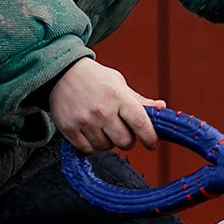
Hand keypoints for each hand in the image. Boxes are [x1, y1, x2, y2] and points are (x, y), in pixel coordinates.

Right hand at [47, 56, 161, 153]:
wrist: (61, 73)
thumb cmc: (95, 79)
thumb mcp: (119, 84)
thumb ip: (139, 100)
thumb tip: (161, 108)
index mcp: (118, 96)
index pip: (140, 122)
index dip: (150, 137)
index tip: (152, 143)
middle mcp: (102, 110)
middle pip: (124, 141)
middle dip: (127, 140)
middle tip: (122, 130)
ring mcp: (84, 121)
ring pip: (106, 147)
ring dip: (108, 142)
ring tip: (103, 127)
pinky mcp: (69, 129)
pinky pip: (89, 150)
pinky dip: (93, 146)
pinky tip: (91, 133)